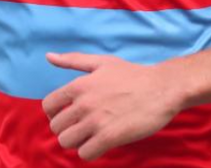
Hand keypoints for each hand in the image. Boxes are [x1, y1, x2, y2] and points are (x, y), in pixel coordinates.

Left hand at [42, 52, 183, 160]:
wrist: (162, 88)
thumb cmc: (133, 75)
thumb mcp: (102, 62)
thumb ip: (73, 60)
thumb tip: (49, 56)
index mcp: (79, 85)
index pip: (48, 106)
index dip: (55, 114)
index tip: (68, 116)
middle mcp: (84, 104)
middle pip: (56, 128)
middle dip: (67, 129)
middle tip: (82, 128)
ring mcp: (96, 121)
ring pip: (67, 142)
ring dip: (77, 142)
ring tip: (90, 137)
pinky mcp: (110, 137)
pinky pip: (85, 154)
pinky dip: (90, 152)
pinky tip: (100, 144)